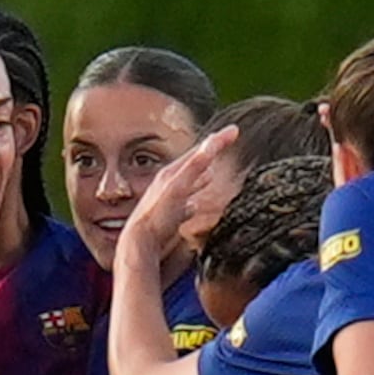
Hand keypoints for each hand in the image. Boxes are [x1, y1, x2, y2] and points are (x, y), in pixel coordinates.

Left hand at [134, 125, 240, 262]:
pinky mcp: (168, 216)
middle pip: (193, 164)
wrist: (139, 245)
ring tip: (211, 174)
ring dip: (201, 176)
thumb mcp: (178, 187)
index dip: (218, 139)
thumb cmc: (157, 217)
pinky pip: (185, 203)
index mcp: (171, 173)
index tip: (234, 130)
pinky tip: (195, 206)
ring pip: (189, 183)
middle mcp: (167, 183)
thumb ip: (194, 166)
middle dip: (209, 154)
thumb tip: (211, 142)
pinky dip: (194, 199)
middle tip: (222, 144)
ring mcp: (167, 199)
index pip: (199, 150)